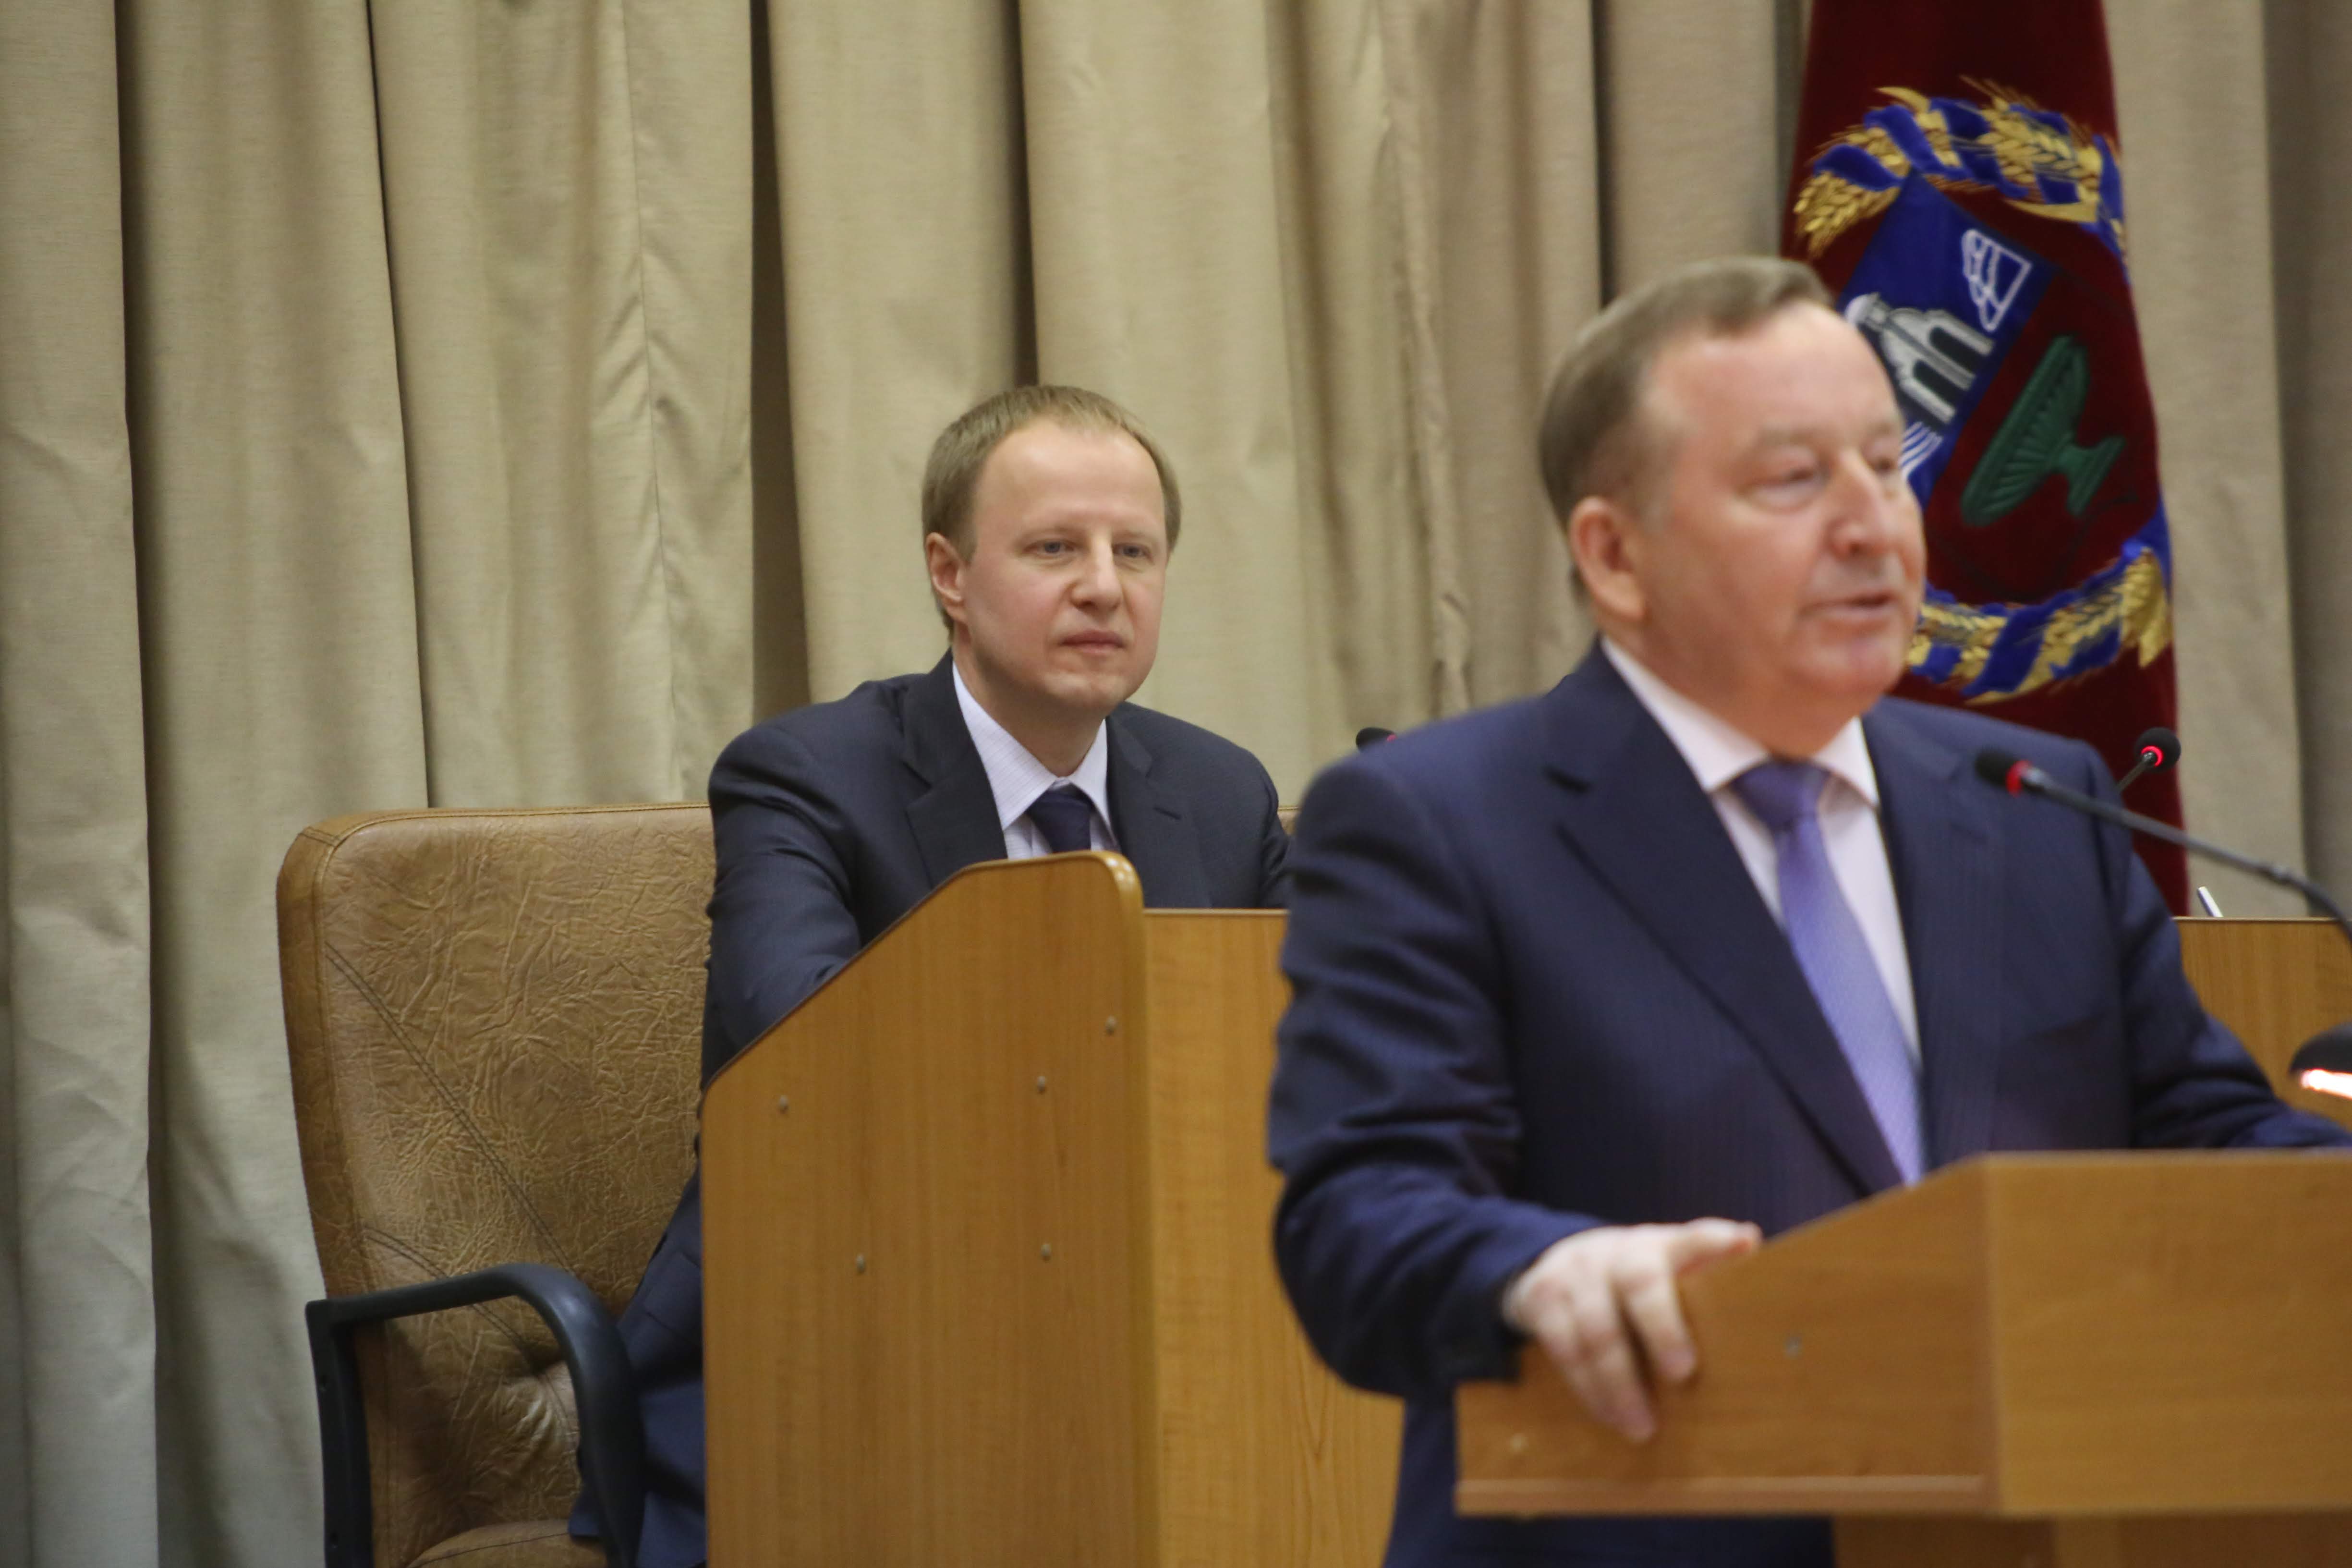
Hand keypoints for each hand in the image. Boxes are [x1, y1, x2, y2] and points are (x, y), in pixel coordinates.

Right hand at [1500, 1219, 1761, 1441]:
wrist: (1557, 1264)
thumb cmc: (1632, 1280)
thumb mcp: (1666, 1268)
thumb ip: (1703, 1264)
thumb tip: (1748, 1240)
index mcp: (1658, 1246)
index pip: (1690, 1237)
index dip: (1713, 1240)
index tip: (1741, 1243)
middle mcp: (1616, 1252)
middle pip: (1640, 1283)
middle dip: (1662, 1328)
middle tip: (1683, 1373)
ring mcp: (1575, 1274)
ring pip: (1597, 1328)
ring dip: (1620, 1383)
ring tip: (1643, 1427)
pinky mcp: (1541, 1299)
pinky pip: (1564, 1349)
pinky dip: (1588, 1388)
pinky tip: (1608, 1415)